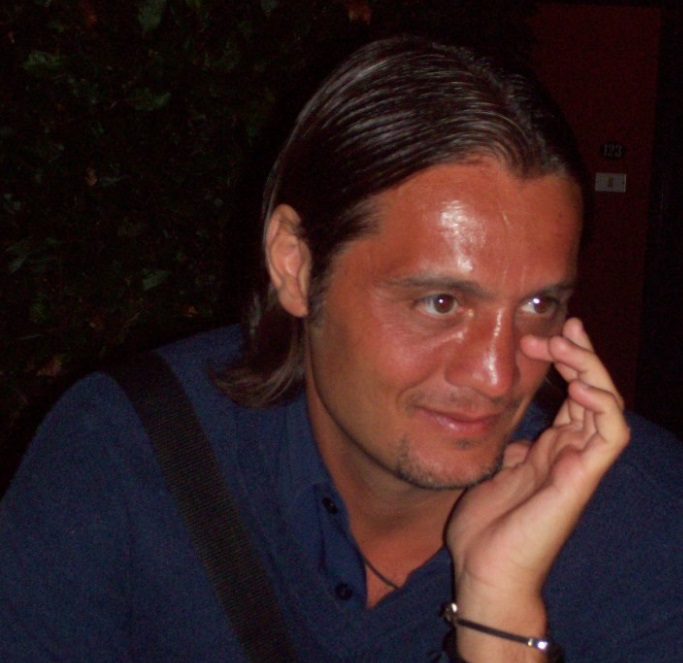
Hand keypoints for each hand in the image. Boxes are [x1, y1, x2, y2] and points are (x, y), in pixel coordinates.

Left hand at [446, 318, 628, 657]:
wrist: (486, 570)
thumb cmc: (488, 526)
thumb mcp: (493, 469)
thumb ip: (509, 446)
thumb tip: (511, 427)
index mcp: (551, 448)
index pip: (572, 395)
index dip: (565, 362)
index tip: (541, 335)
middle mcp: (570, 451)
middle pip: (593, 391)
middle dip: (580, 354)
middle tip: (562, 327)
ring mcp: (579, 465)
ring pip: (607, 405)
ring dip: (592, 370)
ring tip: (567, 344)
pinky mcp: (581, 480)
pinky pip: (610, 437)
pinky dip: (602, 406)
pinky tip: (581, 385)